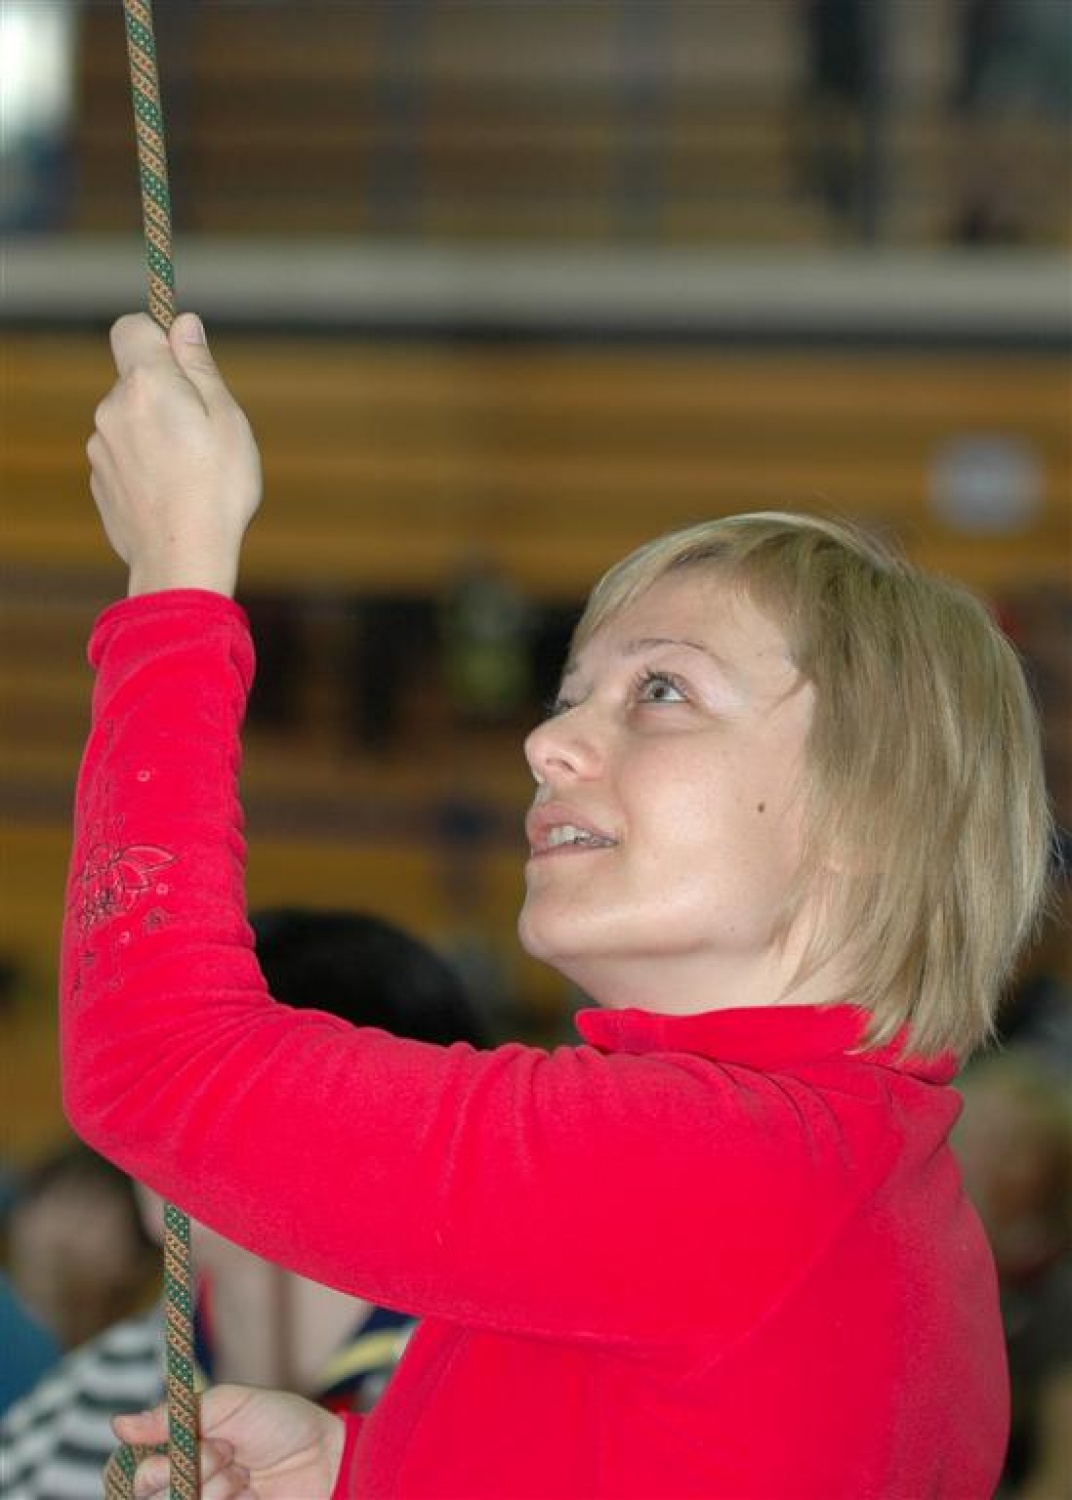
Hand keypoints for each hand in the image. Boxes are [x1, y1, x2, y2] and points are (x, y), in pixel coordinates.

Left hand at [88, 312, 261, 597]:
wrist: (181, 558)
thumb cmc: (216, 489)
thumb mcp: (226, 419)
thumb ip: (200, 368)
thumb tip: (184, 324)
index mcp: (146, 384)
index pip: (130, 327)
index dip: (157, 335)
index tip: (184, 361)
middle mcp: (112, 409)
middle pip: (136, 380)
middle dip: (166, 394)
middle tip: (204, 433)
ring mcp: (100, 447)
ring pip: (130, 421)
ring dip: (156, 433)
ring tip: (190, 470)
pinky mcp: (99, 480)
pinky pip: (124, 456)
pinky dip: (145, 465)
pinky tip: (172, 493)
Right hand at [114, 1384, 345, 1498]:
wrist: (330, 1461)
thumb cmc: (283, 1423)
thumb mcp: (231, 1404)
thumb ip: (176, 1416)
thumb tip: (117, 1424)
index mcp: (186, 1449)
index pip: (140, 1469)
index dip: (155, 1464)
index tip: (192, 1446)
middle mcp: (190, 1482)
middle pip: (150, 1494)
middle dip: (189, 1472)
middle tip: (226, 1454)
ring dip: (211, 1489)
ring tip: (244, 1476)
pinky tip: (248, 1493)